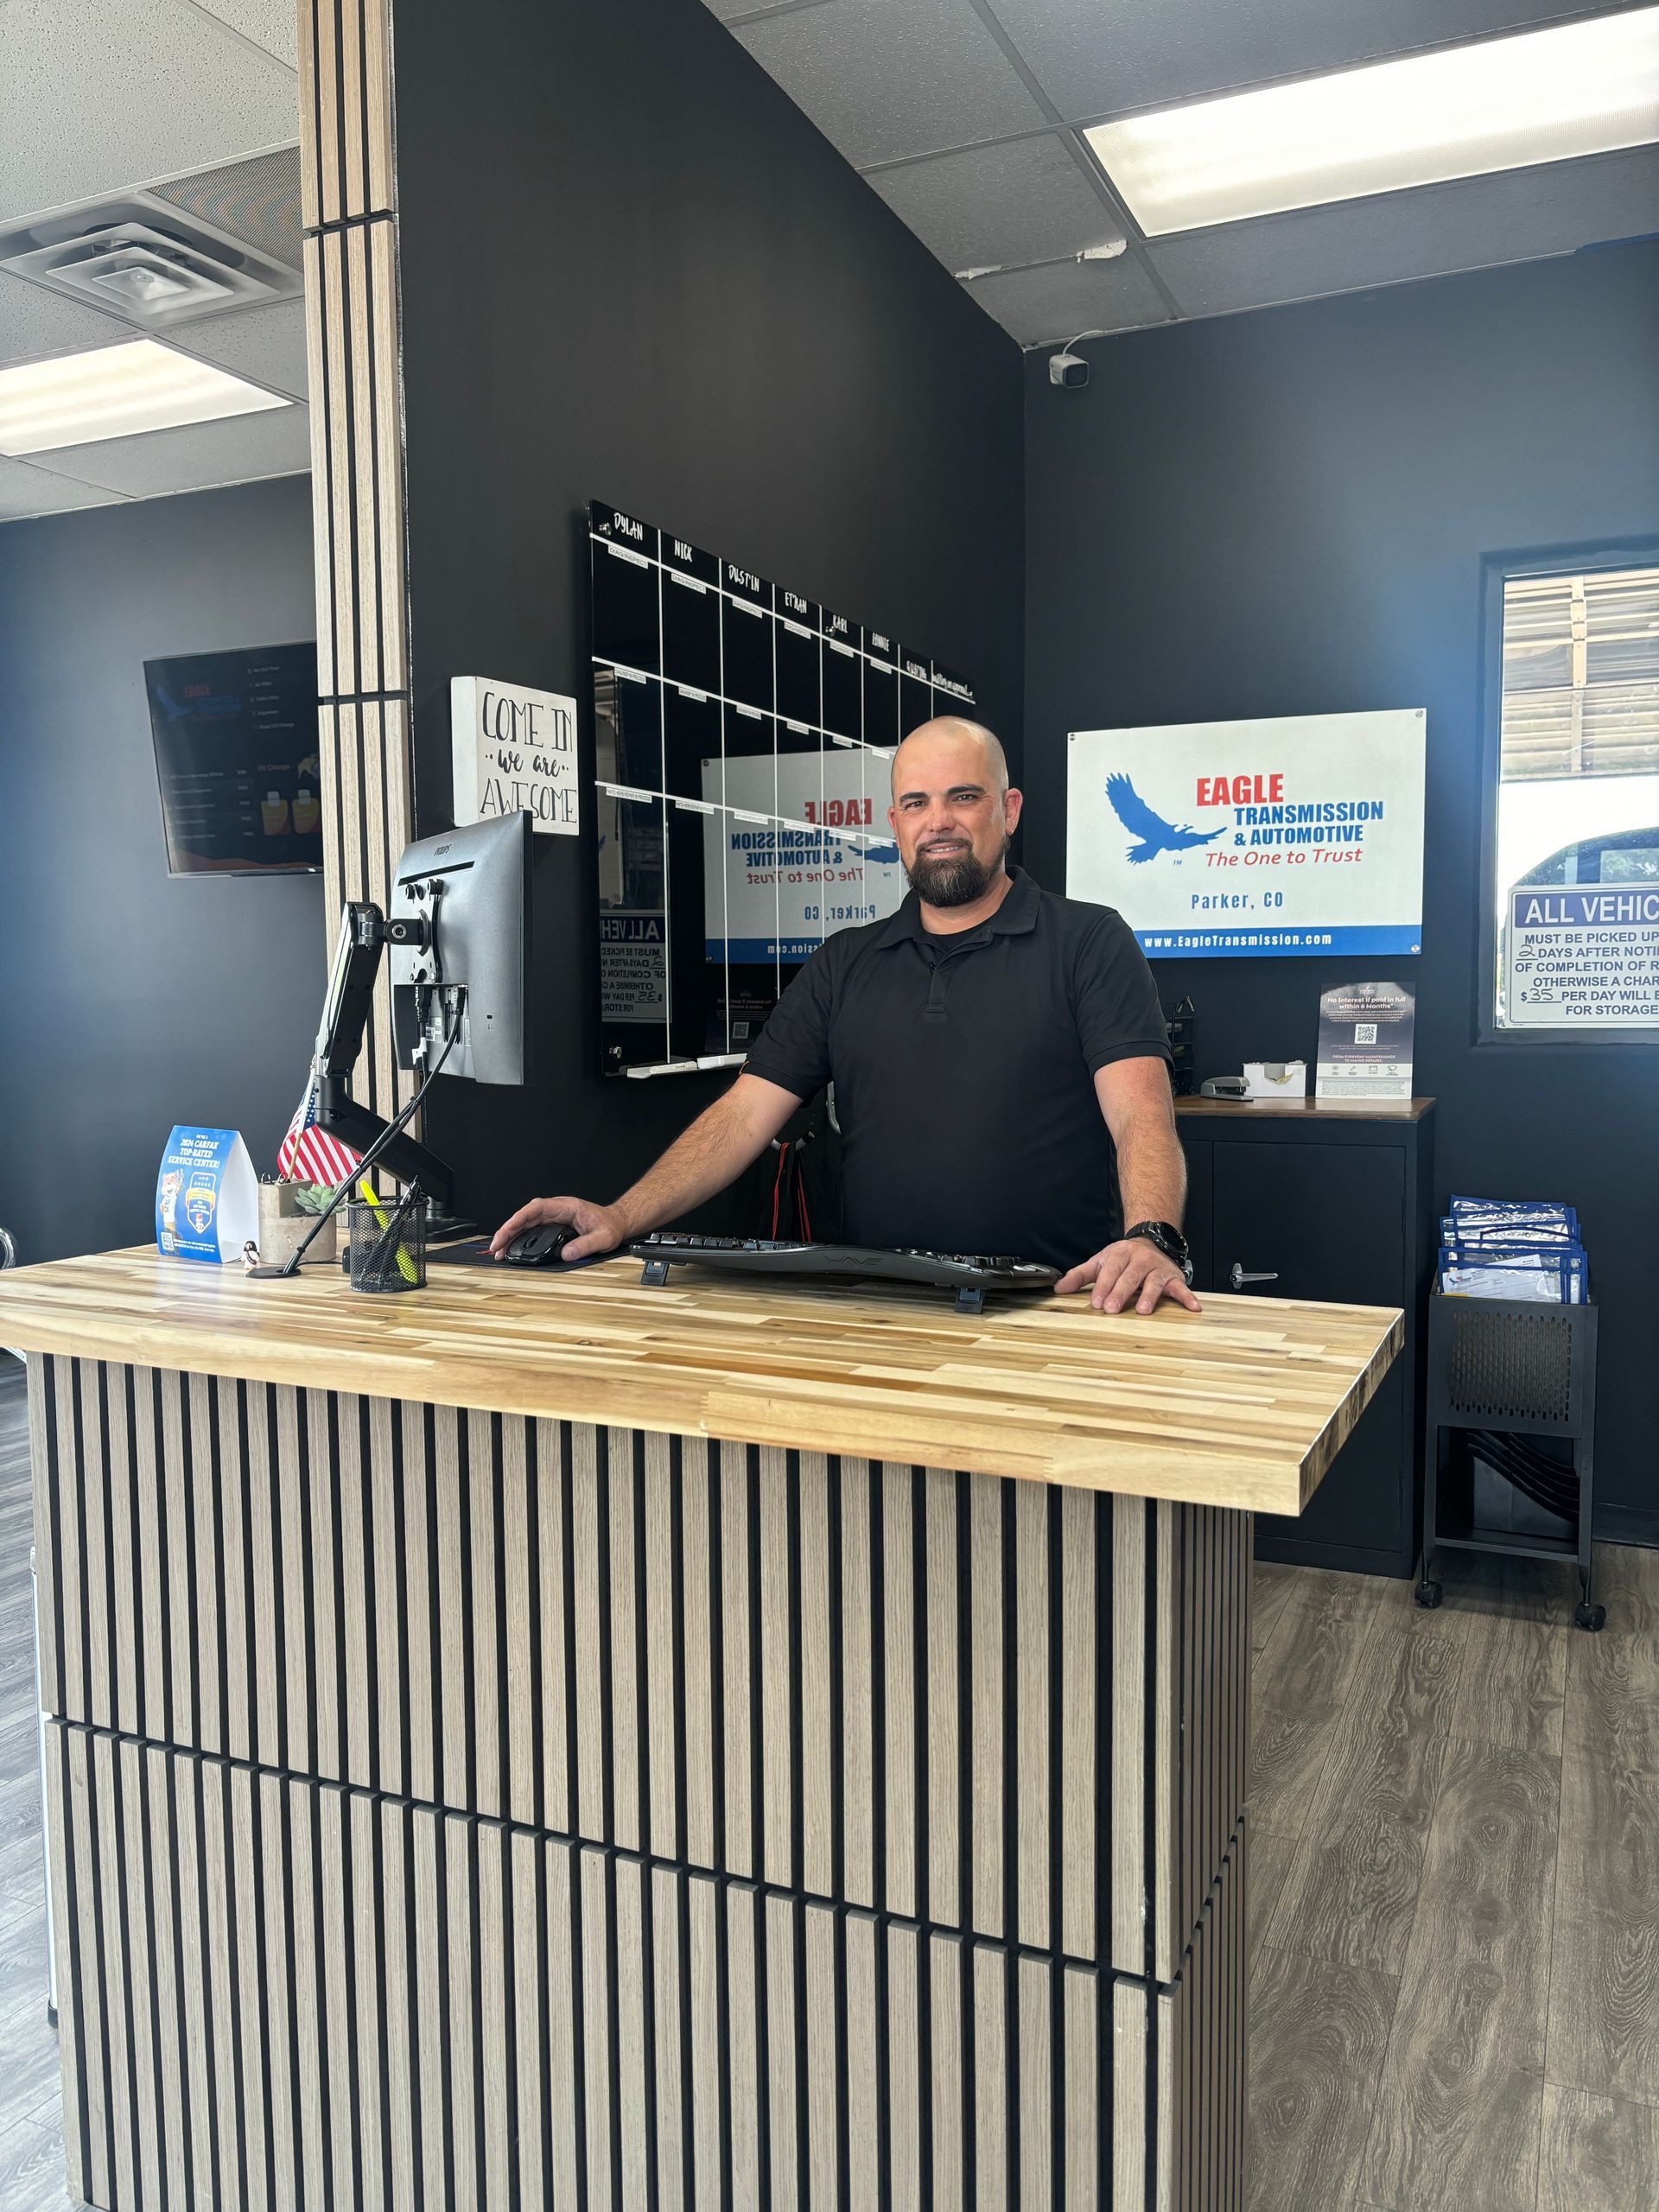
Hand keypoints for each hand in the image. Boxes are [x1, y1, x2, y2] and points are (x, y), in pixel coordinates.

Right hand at [488, 1195, 625, 1262]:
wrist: (616, 1223)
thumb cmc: (610, 1226)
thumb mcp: (604, 1237)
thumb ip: (586, 1245)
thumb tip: (566, 1254)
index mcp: (566, 1206)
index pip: (536, 1209)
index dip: (518, 1218)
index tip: (507, 1230)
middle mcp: (556, 1209)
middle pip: (525, 1216)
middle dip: (507, 1230)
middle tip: (496, 1247)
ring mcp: (553, 1217)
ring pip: (525, 1223)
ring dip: (510, 1235)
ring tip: (498, 1251)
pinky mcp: (552, 1225)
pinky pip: (531, 1229)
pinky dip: (519, 1238)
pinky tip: (511, 1248)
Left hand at [1055, 1237, 1201, 1314]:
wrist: (1152, 1240)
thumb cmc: (1123, 1258)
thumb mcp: (1100, 1262)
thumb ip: (1080, 1276)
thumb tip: (1058, 1288)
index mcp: (1120, 1255)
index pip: (1110, 1270)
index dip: (1102, 1286)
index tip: (1095, 1302)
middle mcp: (1140, 1260)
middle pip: (1129, 1277)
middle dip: (1120, 1293)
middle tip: (1111, 1309)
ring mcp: (1158, 1269)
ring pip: (1153, 1282)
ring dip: (1149, 1296)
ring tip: (1143, 1310)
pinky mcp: (1174, 1278)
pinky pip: (1181, 1288)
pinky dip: (1188, 1297)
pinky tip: (1194, 1308)